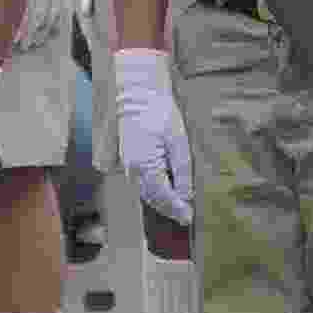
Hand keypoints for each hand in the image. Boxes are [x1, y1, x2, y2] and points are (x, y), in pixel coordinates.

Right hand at [113, 45, 196, 222]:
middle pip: (152, 197)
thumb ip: (182, 169)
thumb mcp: (178, 140)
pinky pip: (139, 182)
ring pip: (145, 191)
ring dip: (160, 200)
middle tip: (186, 216)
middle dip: (169, 208)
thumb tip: (186, 194)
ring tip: (178, 207)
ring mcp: (125, 166)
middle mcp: (131, 169)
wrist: (134, 95)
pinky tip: (164, 190)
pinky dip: (152, 189)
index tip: (188, 217)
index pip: (163, 196)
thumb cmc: (158, 113)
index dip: (177, 208)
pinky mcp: (124, 162)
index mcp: (144, 164)